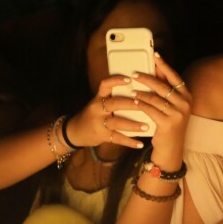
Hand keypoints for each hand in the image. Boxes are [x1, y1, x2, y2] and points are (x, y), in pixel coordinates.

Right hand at [62, 54, 190, 157]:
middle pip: (114, 104)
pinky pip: (117, 139)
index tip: (129, 79)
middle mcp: (97, 108)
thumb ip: (115, 97)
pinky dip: (129, 142)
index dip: (116, 81)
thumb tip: (139, 91)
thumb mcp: (99, 102)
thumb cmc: (94, 113)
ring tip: (146, 127)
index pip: (105, 85)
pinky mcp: (102, 136)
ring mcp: (99, 123)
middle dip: (130, 104)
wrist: (75, 131)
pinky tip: (140, 144)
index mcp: (98, 97)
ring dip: (132, 125)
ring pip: (116, 123)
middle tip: (145, 104)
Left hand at [131, 53, 190, 165]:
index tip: (155, 55)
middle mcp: (185, 104)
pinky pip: (151, 110)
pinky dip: (141, 104)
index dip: (164, 65)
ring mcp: (178, 114)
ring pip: (155, 98)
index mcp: (187, 96)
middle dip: (147, 78)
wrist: (171, 149)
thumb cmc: (169, 124)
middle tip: (135, 73)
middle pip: (163, 86)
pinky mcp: (168, 124)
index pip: (174, 76)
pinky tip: (134, 101)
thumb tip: (156, 69)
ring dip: (142, 92)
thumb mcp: (172, 106)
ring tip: (132, 88)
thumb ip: (165, 90)